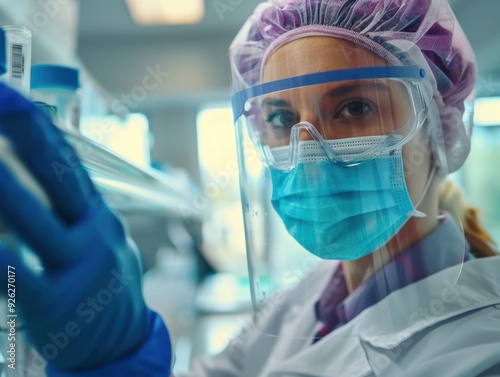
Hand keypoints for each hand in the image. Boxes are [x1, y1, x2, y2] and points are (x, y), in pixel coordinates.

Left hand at [0, 83, 149, 370]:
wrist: (121, 343)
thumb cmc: (102, 285)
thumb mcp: (98, 240)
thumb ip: (70, 212)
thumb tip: (29, 180)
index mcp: (99, 217)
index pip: (71, 166)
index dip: (41, 130)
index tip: (13, 96)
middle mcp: (94, 234)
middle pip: (61, 180)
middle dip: (29, 137)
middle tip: (2, 98)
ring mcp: (79, 269)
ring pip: (38, 224)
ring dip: (7, 190)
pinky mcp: (57, 307)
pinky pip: (24, 279)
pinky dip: (5, 262)